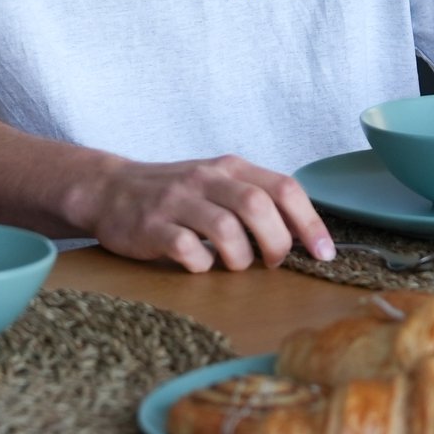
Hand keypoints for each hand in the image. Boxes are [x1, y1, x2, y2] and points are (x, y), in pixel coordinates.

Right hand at [63, 155, 335, 271]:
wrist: (110, 190)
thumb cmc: (176, 194)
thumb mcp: (218, 183)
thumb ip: (256, 199)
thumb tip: (303, 235)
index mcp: (230, 168)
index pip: (284, 188)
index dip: (310, 223)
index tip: (323, 254)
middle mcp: (206, 178)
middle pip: (258, 206)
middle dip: (276, 242)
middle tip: (272, 263)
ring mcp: (177, 201)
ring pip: (225, 228)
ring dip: (240, 256)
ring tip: (234, 265)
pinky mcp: (151, 226)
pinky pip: (186, 249)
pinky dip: (202, 264)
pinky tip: (200, 265)